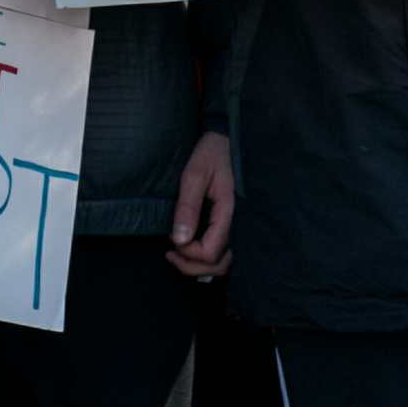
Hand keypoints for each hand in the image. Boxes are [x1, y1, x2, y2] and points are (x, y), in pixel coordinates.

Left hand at [166, 131, 235, 277]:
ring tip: (177, 253)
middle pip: (218, 265)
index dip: (189, 254)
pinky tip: (190, 247)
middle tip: (169, 253)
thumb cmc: (211, 154)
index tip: (171, 241)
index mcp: (229, 213)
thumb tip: (179, 239)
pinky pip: (224, 251)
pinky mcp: (232, 224)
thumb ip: (188, 207)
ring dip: (199, 265)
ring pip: (223, 263)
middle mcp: (238, 225)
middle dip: (192, 266)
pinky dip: (207, 258)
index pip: (211, 252)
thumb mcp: (194, 175)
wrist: (226, 141)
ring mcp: (238, 226)